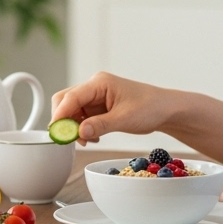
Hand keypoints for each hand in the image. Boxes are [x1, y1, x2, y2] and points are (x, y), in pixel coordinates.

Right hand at [50, 72, 170, 145]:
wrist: (165, 110)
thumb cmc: (150, 108)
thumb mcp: (124, 119)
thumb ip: (100, 125)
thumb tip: (79, 132)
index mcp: (99, 83)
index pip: (71, 97)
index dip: (60, 115)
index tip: (57, 132)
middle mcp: (94, 87)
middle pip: (66, 101)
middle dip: (64, 120)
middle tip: (69, 139)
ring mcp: (95, 96)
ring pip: (72, 110)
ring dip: (74, 127)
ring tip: (86, 140)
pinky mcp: (99, 106)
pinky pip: (82, 117)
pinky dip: (82, 128)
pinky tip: (93, 137)